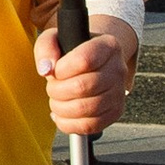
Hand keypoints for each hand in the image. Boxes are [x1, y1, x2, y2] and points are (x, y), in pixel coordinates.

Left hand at [35, 17, 132, 136]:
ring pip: (86, 109)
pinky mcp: (114, 113)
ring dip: (61, 108)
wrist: (96, 61)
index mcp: (108, 46)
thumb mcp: (56, 38)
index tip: (55, 70)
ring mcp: (118, 93)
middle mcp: (118, 69)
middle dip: (57, 90)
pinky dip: (68, 123)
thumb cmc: (73, 49)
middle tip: (52, 86)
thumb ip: (46, 47)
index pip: (85, 60)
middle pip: (83, 87)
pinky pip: (90, 126)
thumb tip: (46, 69)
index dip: (62, 69)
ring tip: (56, 100)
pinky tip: (61, 114)